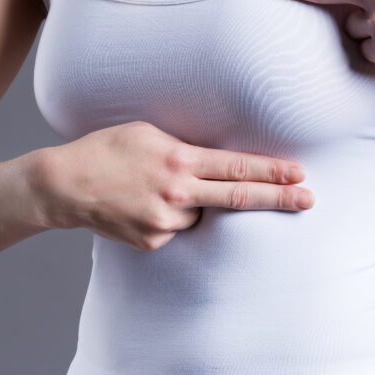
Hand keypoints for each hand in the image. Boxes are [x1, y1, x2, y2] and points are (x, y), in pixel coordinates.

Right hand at [29, 120, 314, 250]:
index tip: (299, 174)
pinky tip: (144, 203)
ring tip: (156, 188)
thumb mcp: (150, 134)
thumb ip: (186, 147)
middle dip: (279, 198)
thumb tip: (218, 159)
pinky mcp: (153, 241)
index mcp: (179, 160)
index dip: (272, 172)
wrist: (64, 185)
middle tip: (309, 200)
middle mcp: (177, 192)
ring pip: (200, 213)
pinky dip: (171, 215)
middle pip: (239, 197)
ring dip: (194, 202)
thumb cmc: (108, 150)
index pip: (237, 168)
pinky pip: (177, 227)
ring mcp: (165, 220)